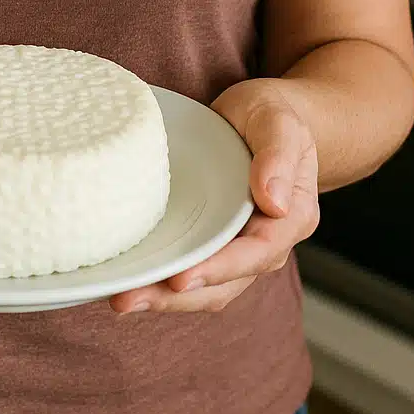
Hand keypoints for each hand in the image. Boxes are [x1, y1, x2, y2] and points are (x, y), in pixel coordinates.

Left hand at [107, 81, 318, 315]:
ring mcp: (240, 246)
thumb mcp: (278, 120)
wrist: (263, 116)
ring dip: (163, 297)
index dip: (219, 270)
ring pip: (206, 287)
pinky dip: (162, 280)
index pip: (258, 254)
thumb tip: (276, 202)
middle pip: (225, 283)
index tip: (181, 279)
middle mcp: (269, 242)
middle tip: (129, 298)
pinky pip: (192, 269)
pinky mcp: (214, 241)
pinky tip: (130, 280)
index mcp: (293, 216)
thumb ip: (278, 154)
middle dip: (177, 296)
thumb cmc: (272, 115)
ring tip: (120, 298)